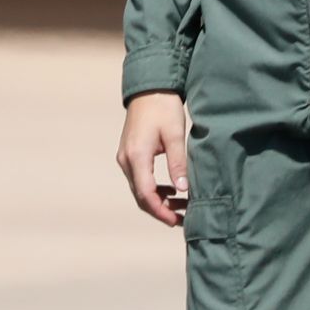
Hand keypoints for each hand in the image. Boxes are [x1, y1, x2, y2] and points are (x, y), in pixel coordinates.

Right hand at [117, 92, 190, 227]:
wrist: (149, 88)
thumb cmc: (164, 108)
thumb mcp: (175, 134)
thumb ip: (178, 163)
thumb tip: (183, 190)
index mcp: (137, 156)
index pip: (146, 194)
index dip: (161, 211)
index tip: (176, 222)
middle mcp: (126, 160)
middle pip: (140, 196)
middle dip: (160, 210)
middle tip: (182, 219)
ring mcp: (125, 157)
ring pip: (139, 189)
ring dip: (158, 200)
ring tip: (181, 206)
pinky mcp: (129, 154)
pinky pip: (139, 179)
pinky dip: (153, 189)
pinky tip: (171, 190)